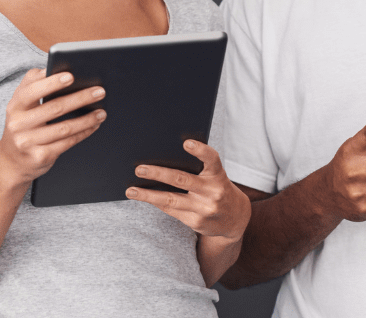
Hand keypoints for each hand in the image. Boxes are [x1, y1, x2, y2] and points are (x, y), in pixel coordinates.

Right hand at [0, 69, 107, 188]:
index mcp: (15, 105)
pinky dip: (83, 133)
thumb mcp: (21, 106)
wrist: (11, 161)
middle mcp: (18, 123)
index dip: (52, 82)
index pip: (32, 90)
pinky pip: (67, 143)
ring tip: (101, 112)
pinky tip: (93, 126)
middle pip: (54, 108)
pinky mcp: (40, 156)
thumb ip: (34, 86)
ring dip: (87, 119)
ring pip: (64, 128)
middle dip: (80, 98)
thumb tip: (60, 71)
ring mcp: (28, 142)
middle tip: (99, 91)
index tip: (71, 76)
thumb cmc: (23, 125)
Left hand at [127, 140, 251, 240]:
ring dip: (148, 195)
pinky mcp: (196, 222)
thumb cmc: (218, 189)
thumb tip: (162, 158)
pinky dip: (156, 202)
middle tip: (139, 169)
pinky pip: (171, 210)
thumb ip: (198, 168)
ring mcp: (204, 209)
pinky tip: (143, 197)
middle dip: (158, 174)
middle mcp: (213, 192)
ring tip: (131, 191)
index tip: (186, 143)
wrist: (235, 219)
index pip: (212, 159)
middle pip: (182, 180)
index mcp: (218, 175)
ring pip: (171, 199)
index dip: (200, 150)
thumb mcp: (215, 176)